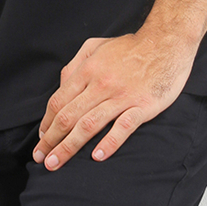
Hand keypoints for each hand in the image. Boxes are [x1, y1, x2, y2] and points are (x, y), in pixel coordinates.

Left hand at [32, 30, 195, 170]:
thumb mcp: (95, 46)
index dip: (47, 123)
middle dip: (51, 140)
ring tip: (55, 163)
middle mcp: (100, 84)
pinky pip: (123, 127)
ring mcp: (122, 96)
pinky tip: (97, 156)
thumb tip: (61, 85)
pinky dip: (109, 142)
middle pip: (69, 116)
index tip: (41, 139)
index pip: (59, 101)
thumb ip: (76, 64)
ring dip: (69, 146)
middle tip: (41, 159)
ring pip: (89, 125)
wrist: (165, 42)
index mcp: (88, 70)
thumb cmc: (129, 47)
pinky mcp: (142, 105)